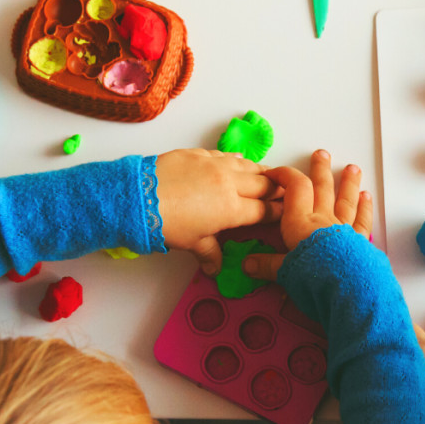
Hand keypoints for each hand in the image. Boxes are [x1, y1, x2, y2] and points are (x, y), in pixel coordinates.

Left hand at [156, 149, 283, 274]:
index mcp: (233, 209)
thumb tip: (215, 269)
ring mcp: (215, 165)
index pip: (265, 210)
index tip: (286, 212)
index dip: (279, 212)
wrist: (138, 196)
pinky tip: (238, 162)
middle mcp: (230, 184)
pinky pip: (227, 155)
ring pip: (249, 166)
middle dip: (277, 190)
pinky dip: (237, 161)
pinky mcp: (200, 154)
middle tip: (285, 193)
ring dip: (261, 172)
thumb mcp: (192, 243)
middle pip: (265, 184)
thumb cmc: (166, 223)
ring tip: (268, 176)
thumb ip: (210, 254)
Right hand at [242, 149, 373, 280]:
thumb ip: (268, 266)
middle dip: (320, 170)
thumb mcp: (284, 272)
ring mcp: (343, 228)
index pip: (294, 188)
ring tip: (352, 168)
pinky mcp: (360, 241)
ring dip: (348, 183)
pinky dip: (364, 208)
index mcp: (300, 223)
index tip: (276, 172)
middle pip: (322, 188)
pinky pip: (362, 220)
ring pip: (346, 199)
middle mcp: (322, 220)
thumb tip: (246, 265)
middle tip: (322, 154)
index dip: (285, 176)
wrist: (345, 286)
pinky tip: (366, 197)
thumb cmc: (312, 276)